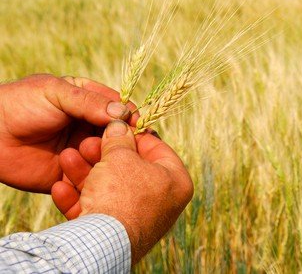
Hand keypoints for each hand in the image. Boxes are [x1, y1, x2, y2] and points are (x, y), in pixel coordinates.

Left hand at [0, 74, 133, 192]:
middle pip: (120, 136)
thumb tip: (124, 112)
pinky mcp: (73, 175)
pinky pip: (92, 178)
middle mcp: (90, 128)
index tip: (139, 125)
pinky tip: (87, 173)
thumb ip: (90, 102)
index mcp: (90, 103)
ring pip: (109, 158)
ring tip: (90, 153)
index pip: (121, 109)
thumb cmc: (21, 105)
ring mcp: (83, 152)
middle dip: (125, 141)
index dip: (132, 117)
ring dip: (106, 158)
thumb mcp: (57, 93)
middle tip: (127, 147)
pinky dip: (95, 177)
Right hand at [52, 121, 193, 263]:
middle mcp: (162, 201)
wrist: (104, 242)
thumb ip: (119, 139)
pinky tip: (59, 187)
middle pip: (129, 169)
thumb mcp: (121, 157)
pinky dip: (78, 199)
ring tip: (67, 157)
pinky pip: (97, 210)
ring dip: (84, 173)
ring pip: (109, 188)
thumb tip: (119, 125)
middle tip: (86, 143)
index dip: (134, 134)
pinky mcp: (116, 234)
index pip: (157, 148)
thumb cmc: (121, 194)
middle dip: (102, 154)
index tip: (116, 125)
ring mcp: (139, 218)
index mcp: (176, 181)